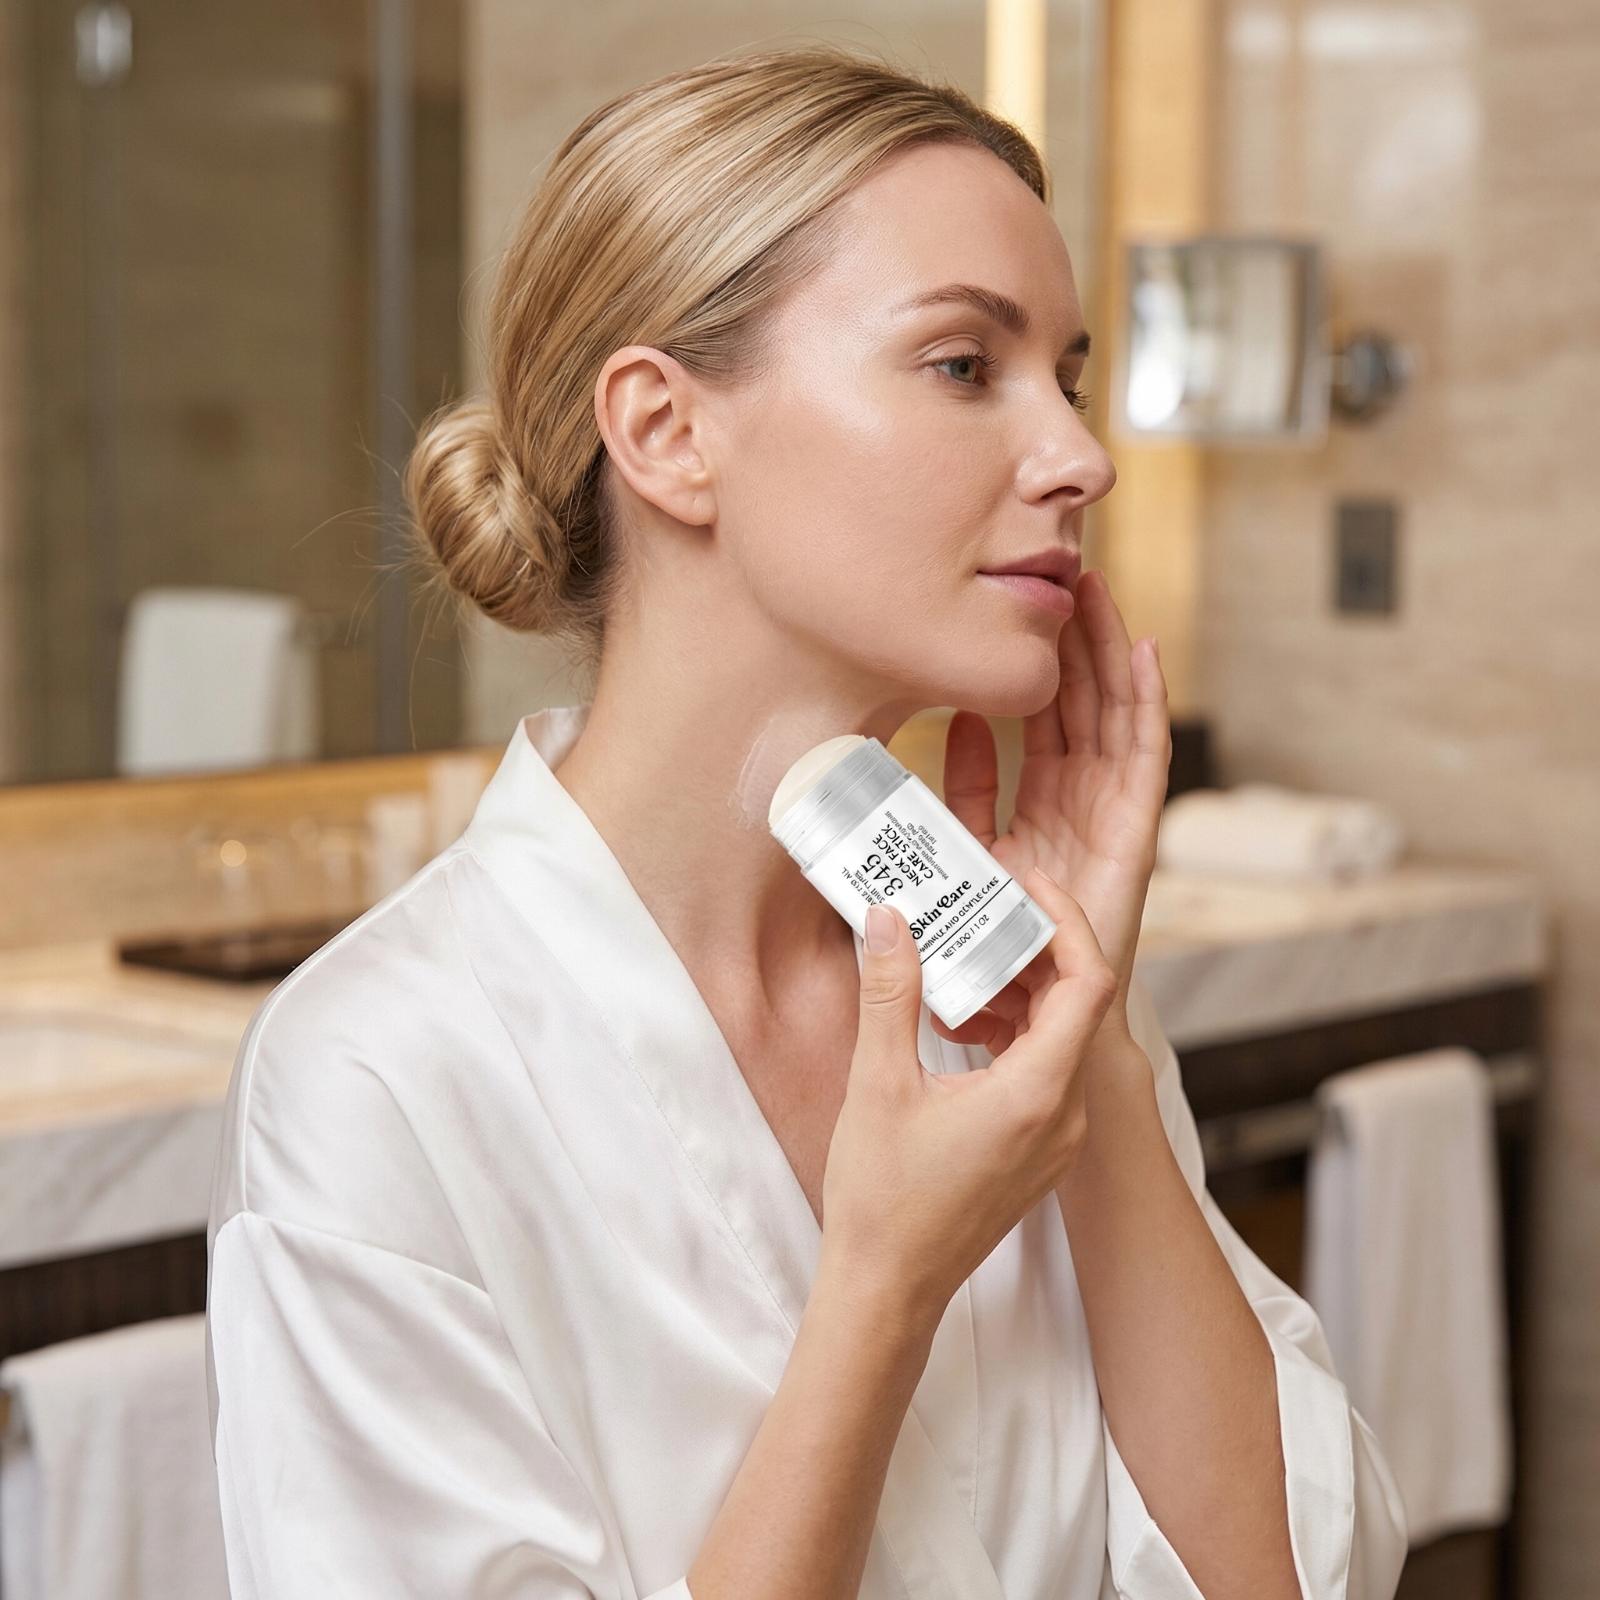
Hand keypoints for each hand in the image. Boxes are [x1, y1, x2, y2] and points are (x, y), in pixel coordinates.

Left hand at [934, 569, 1170, 1053]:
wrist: (1034, 1023)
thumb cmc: (998, 952)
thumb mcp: (963, 858)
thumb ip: (959, 798)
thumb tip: (949, 726)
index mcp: (1039, 811)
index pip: (1038, 722)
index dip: (1030, 666)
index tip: (1014, 609)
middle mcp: (1080, 806)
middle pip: (1081, 705)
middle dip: (1073, 641)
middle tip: (1061, 573)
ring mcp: (1110, 818)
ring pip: (1114, 716)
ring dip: (1109, 653)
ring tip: (1099, 592)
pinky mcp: (1134, 835)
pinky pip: (1146, 759)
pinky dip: (1149, 705)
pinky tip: (1145, 653)